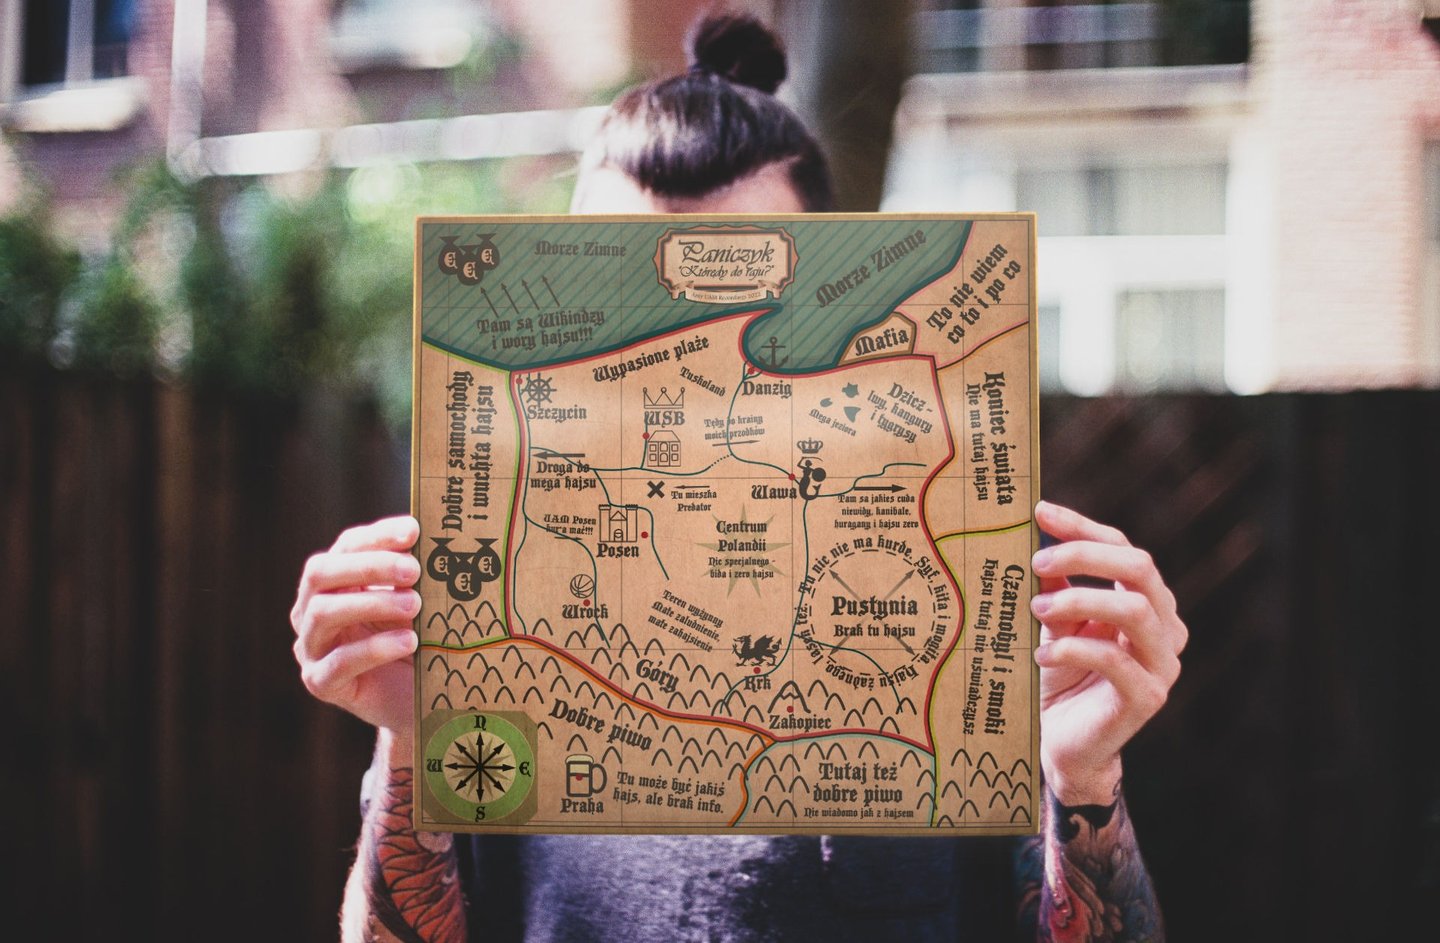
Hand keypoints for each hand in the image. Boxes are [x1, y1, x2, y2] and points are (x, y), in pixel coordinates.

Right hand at [291, 516, 421, 739]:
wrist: (421, 699)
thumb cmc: (420, 641)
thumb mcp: (421, 602)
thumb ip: (420, 576)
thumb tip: (444, 540)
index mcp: (335, 581)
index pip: (347, 546)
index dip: (378, 536)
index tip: (414, 531)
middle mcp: (312, 609)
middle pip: (321, 573)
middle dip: (370, 566)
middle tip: (415, 570)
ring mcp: (311, 647)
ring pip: (324, 614)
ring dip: (373, 604)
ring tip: (417, 605)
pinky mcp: (320, 682)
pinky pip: (338, 663)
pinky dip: (374, 649)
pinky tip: (409, 641)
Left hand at [1030, 501, 1185, 804]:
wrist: (1061, 743)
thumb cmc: (1058, 677)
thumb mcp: (1053, 623)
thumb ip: (1054, 584)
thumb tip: (1035, 535)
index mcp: (1147, 601)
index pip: (1123, 548)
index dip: (1083, 527)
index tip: (1039, 512)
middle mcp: (1164, 627)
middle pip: (1140, 567)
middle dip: (1085, 555)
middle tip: (1037, 562)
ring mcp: (1161, 664)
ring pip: (1133, 609)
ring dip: (1078, 600)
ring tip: (1037, 609)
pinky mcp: (1148, 698)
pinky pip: (1114, 660)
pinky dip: (1071, 650)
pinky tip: (1039, 658)